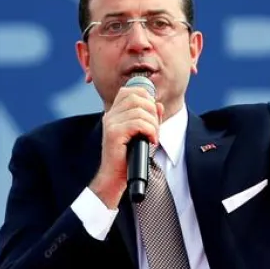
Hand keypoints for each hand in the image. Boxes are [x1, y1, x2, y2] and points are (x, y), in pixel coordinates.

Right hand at [90, 84, 163, 207]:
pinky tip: (151, 141)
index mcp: (114, 113)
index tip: (153, 112)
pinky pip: (138, 123)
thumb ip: (150, 118)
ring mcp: (111, 123)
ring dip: (153, 124)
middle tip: (155, 127)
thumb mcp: (142, 133)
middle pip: (136, 97)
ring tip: (154, 136)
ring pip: (140, 111)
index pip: (129, 91)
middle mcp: (110, 115)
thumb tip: (159, 104)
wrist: (115, 177)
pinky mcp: (114, 133)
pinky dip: (150, 131)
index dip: (145, 96)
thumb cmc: (128, 157)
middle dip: (152, 110)